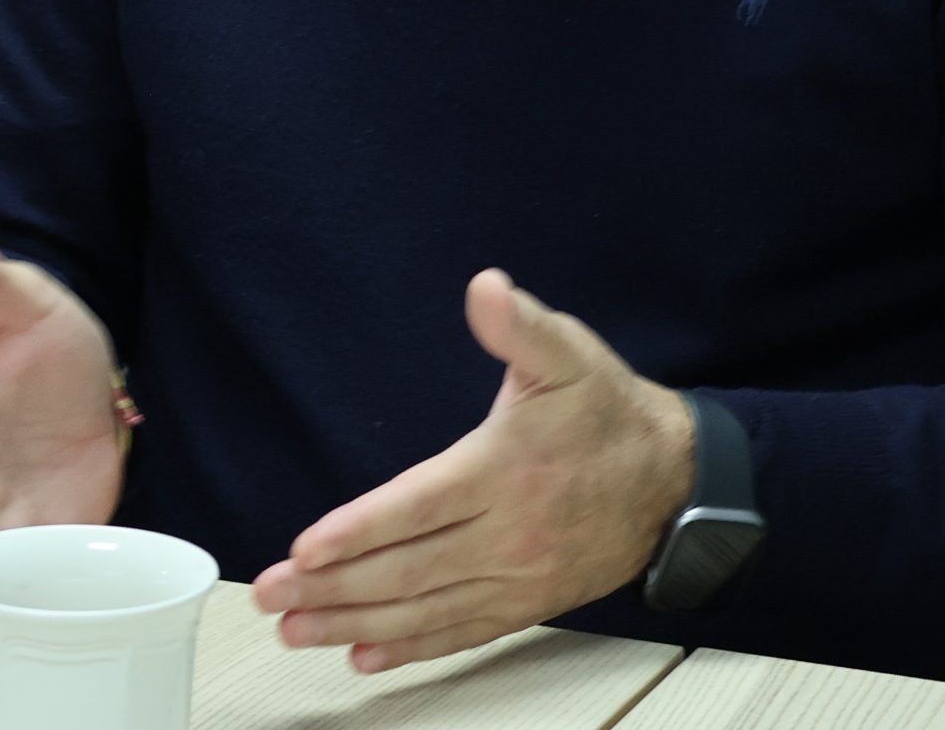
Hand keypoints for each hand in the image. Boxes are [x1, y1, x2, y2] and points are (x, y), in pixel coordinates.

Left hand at [250, 269, 695, 673]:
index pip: (419, 508)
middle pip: (408, 570)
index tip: (306, 549)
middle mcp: (507, 534)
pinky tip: (364, 655)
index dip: (360, 531)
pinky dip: (411, 648)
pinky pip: (462, 632)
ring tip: (295, 630)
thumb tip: (485, 287)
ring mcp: (518, 577)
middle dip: (333, 587)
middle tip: (270, 595)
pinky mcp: (528, 604)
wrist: (674, 478)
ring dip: (354, 623)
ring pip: (426, 609)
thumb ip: (520, 325)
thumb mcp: (569, 352)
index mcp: (504, 470)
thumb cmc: (608, 410)